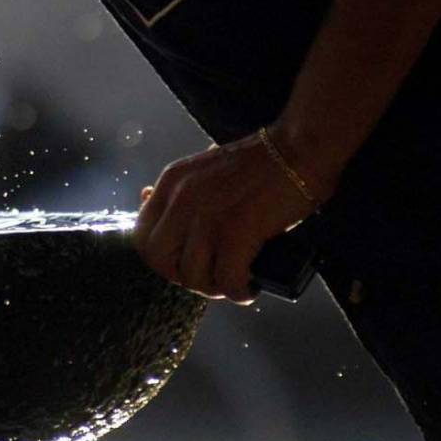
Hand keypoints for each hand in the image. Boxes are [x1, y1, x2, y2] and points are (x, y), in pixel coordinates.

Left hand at [134, 132, 318, 303]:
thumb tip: (148, 201)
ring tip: (236, 282)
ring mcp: (205, 216)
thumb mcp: (204, 171)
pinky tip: (251, 287)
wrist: (298, 149)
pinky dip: (240, 291)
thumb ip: (182, 193)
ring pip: (193, 277)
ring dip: (216, 288)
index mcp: (171, 182)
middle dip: (184, 277)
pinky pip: (227, 281)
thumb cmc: (259, 163)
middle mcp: (180, 199)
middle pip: (159, 261)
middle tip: (211, 276)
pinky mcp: (235, 233)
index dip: (161, 258)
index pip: (141, 236)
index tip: (186, 263)